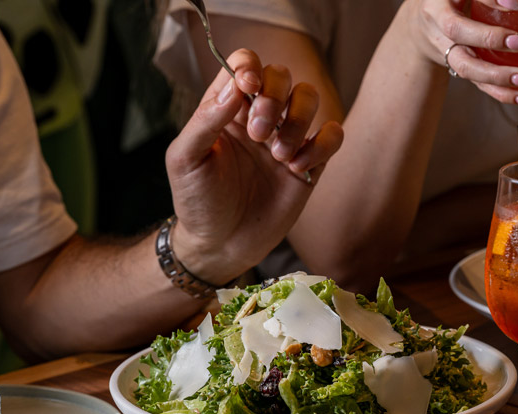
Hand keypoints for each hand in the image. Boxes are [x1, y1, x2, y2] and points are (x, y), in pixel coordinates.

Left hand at [166, 49, 342, 285]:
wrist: (220, 246)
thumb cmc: (197, 202)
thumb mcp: (186, 159)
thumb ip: (206, 119)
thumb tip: (234, 86)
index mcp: (224, 108)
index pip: (245, 64)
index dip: (251, 67)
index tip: (248, 87)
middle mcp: (257, 117)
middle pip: (282, 75)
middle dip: (274, 98)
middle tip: (259, 134)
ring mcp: (285, 139)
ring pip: (309, 99)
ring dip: (298, 120)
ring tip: (278, 155)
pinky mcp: (308, 165)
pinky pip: (332, 135)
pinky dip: (322, 145)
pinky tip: (297, 169)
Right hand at [401, 0, 517, 104]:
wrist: (421, 26)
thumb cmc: (451, 1)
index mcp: (441, 0)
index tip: (517, 5)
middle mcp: (439, 25)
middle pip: (458, 33)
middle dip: (490, 39)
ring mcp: (447, 51)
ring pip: (467, 67)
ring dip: (498, 77)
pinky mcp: (459, 69)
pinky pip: (478, 83)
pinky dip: (503, 92)